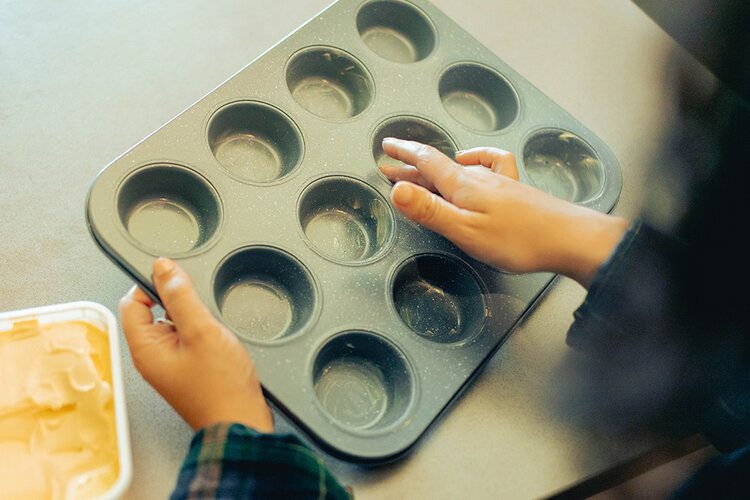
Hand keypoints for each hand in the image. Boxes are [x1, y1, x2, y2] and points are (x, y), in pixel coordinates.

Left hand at [119, 258, 273, 431]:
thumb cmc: (221, 387)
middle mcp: (152, 357)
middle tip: (199, 313)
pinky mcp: (187, 369)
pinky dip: (202, 334)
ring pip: (174, 325)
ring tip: (211, 333)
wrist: (241, 421)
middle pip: (153, 312)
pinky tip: (218, 343)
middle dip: (177, 304)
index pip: (132, 303)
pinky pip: (188, 339)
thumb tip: (163, 268)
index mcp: (145, 349)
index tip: (175, 281)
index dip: (151, 286)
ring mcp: (170, 364)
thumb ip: (180, 296)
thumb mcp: (201, 331)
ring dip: (193, 319)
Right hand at [379, 138, 628, 286]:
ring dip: (437, 168)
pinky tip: (474, 162)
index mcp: (463, 186)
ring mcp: (498, 182)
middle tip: (390, 164)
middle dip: (412, 165)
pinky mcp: (514, 190)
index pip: (426, 162)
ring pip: (459, 168)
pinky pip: (489, 165)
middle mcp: (479, 177)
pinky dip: (476, 160)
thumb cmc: (518, 239)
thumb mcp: (465, 230)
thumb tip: (396, 190)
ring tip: (423, 170)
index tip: (386, 147)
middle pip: (439, 166)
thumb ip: (430, 210)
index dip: (404, 154)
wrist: (569, 238)